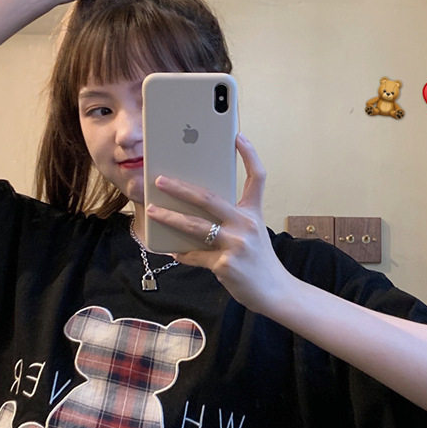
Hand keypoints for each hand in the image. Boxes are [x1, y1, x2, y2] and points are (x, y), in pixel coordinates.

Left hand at [145, 134, 292, 312]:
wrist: (274, 292)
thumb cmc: (258, 260)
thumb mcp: (252, 234)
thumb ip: (229, 221)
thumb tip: (193, 212)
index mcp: (253, 213)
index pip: (257, 177)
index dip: (249, 155)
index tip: (238, 135)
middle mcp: (246, 224)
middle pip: (209, 198)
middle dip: (180, 188)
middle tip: (160, 180)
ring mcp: (236, 244)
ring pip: (195, 226)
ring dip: (170, 218)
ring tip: (152, 211)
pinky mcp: (225, 265)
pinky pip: (195, 255)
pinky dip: (182, 253)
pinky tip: (170, 249)